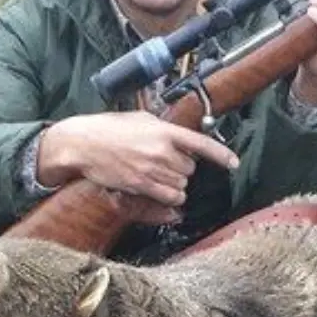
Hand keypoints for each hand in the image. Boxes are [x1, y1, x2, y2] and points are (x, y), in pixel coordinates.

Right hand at [36, 111, 237, 223]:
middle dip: (183, 168)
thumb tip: (182, 140)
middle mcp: (161, 150)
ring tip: (158, 174)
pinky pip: (171, 197)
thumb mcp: (142, 119)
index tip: (234, 163)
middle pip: (191, 169)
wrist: (83, 143)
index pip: (201, 143)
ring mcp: (152, 169)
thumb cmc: (110, 129)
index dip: (221, 155)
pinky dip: (171, 197)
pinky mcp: (142, 185)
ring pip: (182, 185)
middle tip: (164, 162)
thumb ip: (165, 129)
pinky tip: (162, 189)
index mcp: (164, 130)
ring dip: (176, 183)